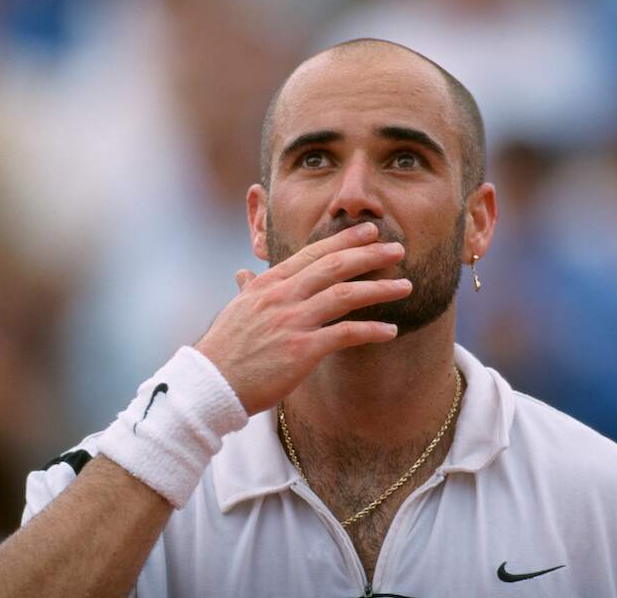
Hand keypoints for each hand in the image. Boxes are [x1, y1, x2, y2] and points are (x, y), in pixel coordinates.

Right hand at [195, 223, 410, 413]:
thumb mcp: (235, 311)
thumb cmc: (224, 351)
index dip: (344, 240)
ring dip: (379, 289)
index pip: (312, 253)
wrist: (210, 384)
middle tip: (397, 249)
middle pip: (334, 266)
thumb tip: (243, 274)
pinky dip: (371, 330)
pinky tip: (390, 331)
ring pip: (345, 295)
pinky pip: (345, 334)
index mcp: (268, 284)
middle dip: (369, 254)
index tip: (368, 232)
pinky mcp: (302, 350)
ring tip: (405, 286)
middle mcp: (282, 296)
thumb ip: (248, 290)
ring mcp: (293, 321)